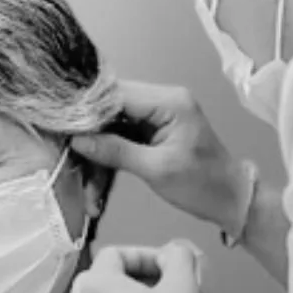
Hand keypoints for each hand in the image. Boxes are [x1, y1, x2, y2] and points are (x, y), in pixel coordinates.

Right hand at [72, 81, 250, 234]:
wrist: (231, 199)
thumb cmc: (203, 185)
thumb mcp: (157, 170)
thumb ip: (117, 151)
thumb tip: (78, 140)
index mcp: (169, 101)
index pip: (116, 94)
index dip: (86, 109)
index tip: (61, 128)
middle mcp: (162, 99)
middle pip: (111, 107)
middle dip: (89, 135)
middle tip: (69, 158)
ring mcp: (158, 114)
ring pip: (112, 124)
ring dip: (97, 152)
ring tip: (86, 183)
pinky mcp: (154, 130)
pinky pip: (121, 136)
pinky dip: (108, 156)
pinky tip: (96, 180)